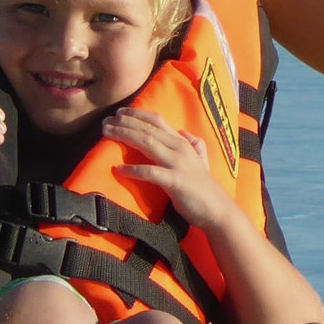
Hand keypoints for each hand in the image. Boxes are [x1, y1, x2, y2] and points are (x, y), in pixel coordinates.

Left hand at [102, 108, 238, 229]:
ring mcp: (178, 164)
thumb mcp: (201, 161)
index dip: (136, 114)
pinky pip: (151, 173)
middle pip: (147, 129)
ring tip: (106, 133)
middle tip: (104, 121)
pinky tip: (119, 170)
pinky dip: (134, 170)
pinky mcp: (175, 181)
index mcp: (182, 142)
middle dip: (124, 122)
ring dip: (124, 136)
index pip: (157, 120)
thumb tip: (184, 132)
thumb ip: (194, 145)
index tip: (118, 112)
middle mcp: (180, 148)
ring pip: (147, 143)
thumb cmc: (204, 188)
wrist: (218, 210)